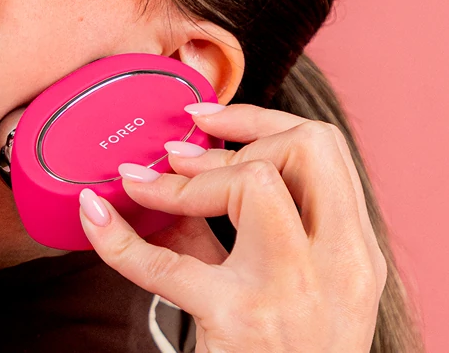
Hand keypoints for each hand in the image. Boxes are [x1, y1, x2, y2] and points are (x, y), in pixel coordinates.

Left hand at [79, 104, 386, 351]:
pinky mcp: (237, 320)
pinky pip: (164, 264)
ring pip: (253, 185)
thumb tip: (167, 176)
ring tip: (144, 183)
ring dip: (187, 178)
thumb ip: (234, 232)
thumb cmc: (282, 352)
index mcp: (354, 252)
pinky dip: (118, 236)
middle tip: (181, 155)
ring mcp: (289, 290)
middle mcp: (337, 265)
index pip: (324, 148)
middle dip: (239, 135)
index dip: (260, 118)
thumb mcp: (281, 286)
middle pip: (306, 150)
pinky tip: (95, 214)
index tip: (209, 118)